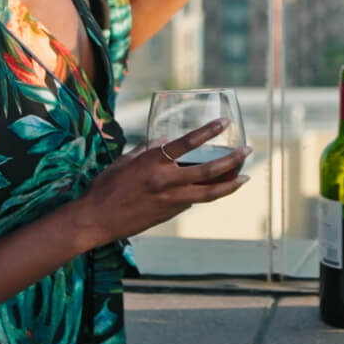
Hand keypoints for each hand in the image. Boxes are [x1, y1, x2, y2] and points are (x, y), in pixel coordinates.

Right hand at [76, 119, 251, 242]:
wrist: (96, 220)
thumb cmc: (106, 187)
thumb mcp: (125, 161)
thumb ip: (148, 150)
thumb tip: (166, 141)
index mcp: (153, 163)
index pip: (187, 143)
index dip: (208, 131)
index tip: (224, 123)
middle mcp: (166, 181)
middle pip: (208, 171)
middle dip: (232, 160)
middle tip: (247, 151)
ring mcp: (170, 200)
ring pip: (209, 193)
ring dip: (230, 184)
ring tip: (244, 177)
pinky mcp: (170, 214)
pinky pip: (194, 201)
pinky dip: (207, 194)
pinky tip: (216, 188)